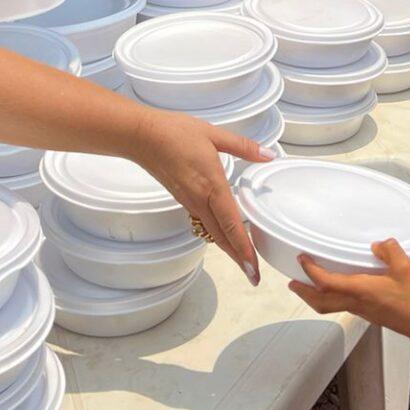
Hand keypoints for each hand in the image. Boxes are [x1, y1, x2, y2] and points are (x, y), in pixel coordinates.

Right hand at [127, 111, 271, 283]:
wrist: (142, 137)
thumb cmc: (176, 133)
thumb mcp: (214, 134)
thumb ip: (243, 146)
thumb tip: (268, 154)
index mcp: (211, 187)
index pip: (231, 225)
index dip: (244, 249)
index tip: (253, 269)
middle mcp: (200, 201)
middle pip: (222, 237)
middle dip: (239, 259)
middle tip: (254, 277)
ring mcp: (190, 202)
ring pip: (213, 232)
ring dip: (229, 248)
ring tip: (244, 260)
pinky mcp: (183, 199)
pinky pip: (203, 222)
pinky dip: (218, 234)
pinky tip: (226, 233)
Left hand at [290, 238, 409, 343]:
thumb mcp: (406, 267)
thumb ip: (390, 251)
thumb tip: (377, 244)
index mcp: (360, 290)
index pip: (326, 283)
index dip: (311, 272)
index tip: (302, 260)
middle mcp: (357, 303)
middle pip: (321, 302)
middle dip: (304, 292)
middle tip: (292, 282)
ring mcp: (362, 311)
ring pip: (330, 306)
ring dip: (315, 297)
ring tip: (308, 286)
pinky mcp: (370, 315)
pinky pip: (342, 306)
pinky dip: (331, 298)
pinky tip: (338, 289)